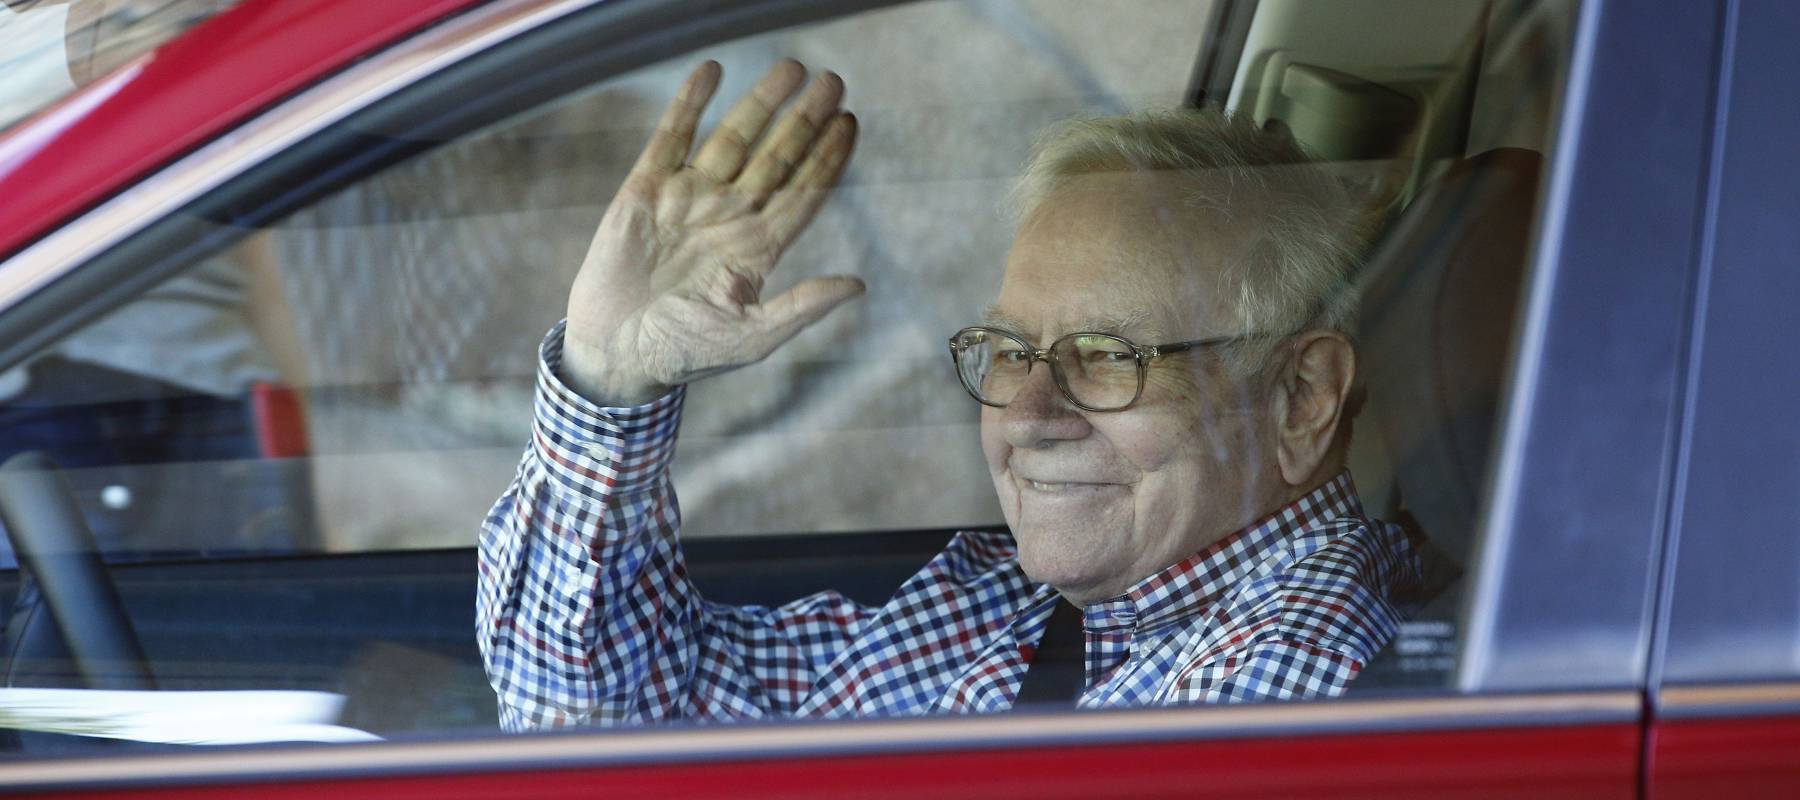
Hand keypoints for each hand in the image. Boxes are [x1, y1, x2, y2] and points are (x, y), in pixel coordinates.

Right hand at [561, 60, 861, 405]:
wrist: (616, 353)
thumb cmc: (685, 353)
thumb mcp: (753, 336)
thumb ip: (803, 307)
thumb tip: (858, 285)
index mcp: (759, 247)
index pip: (803, 191)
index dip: (827, 157)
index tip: (849, 122)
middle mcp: (729, 215)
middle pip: (777, 156)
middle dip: (804, 119)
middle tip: (832, 82)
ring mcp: (689, 198)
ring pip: (734, 139)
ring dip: (760, 103)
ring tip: (791, 68)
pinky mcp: (646, 190)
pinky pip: (673, 137)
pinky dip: (690, 104)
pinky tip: (712, 72)